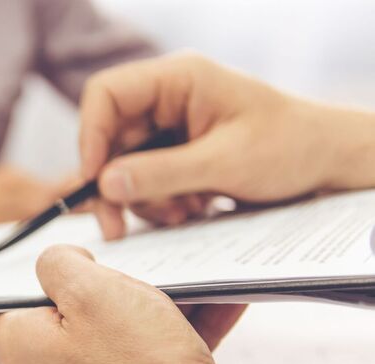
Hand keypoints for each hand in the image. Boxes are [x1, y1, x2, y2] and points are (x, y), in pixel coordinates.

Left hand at [0, 245, 244, 363]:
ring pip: (110, 339)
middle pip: (65, 317)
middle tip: (144, 273)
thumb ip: (60, 265)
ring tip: (194, 287)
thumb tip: (56, 262)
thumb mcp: (94, 292)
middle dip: (106, 291)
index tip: (71, 261)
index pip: (3, 301)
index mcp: (19, 344)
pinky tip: (216, 311)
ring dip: (150, 312)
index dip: (35, 275)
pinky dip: (170, 339)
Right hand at [79, 52, 374, 238]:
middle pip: (109, 139)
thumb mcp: (224, 163)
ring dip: (144, 200)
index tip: (95, 181)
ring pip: (123, 167)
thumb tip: (105, 184)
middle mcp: (167, 99)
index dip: (91, 137)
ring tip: (183, 213)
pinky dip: (160, 203)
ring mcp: (170, 128)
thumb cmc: (291, 147)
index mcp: (178, 79)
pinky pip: (145, 181)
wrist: (328, 162)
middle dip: (117, 185)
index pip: (106, 95)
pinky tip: (192, 209)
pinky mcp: (176, 154)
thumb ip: (161, 173)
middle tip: (117, 227)